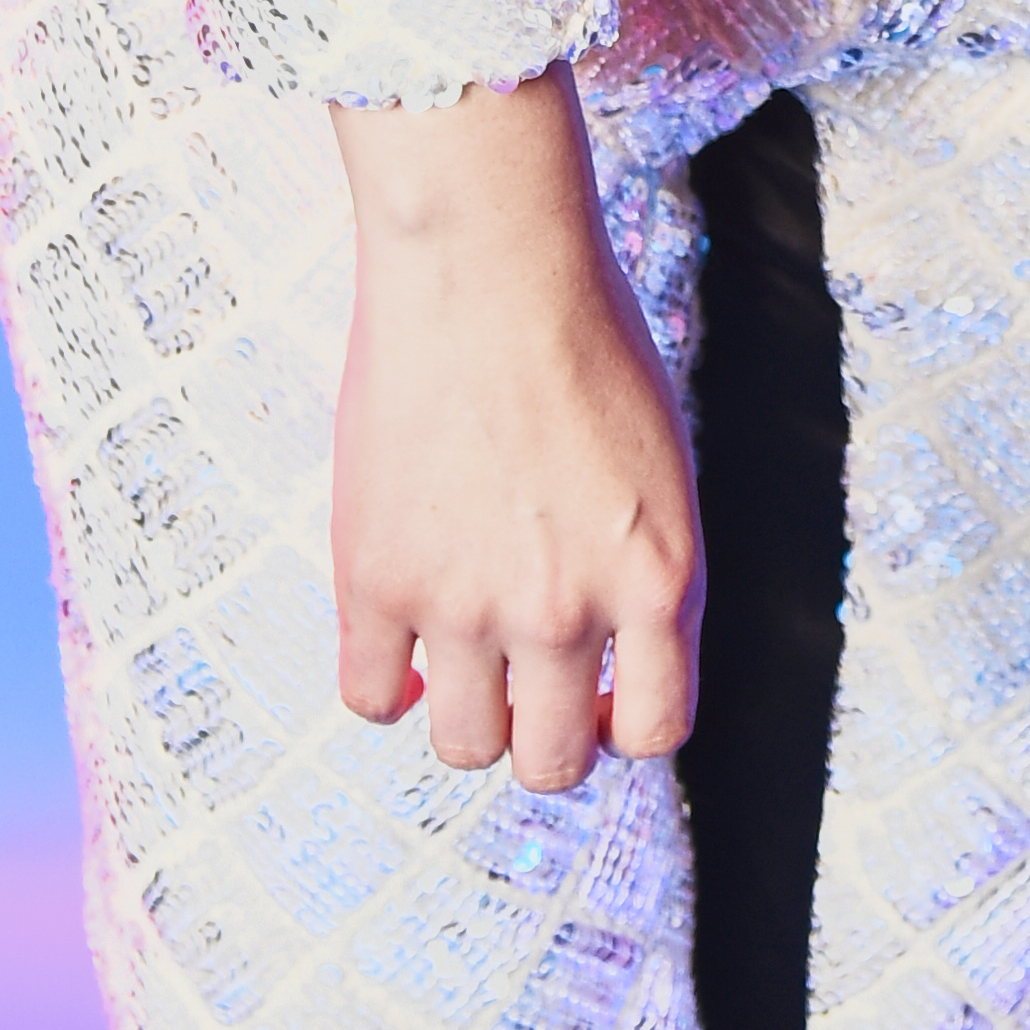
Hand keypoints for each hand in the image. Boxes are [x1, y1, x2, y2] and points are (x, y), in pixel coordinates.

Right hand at [330, 66, 701, 790]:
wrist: (489, 265)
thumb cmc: (585, 337)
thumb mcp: (659, 463)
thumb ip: (640, 567)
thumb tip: (615, 655)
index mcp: (660, 578)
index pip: (654, 732)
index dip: (623, 723)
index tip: (598, 696)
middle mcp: (568, 611)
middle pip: (551, 764)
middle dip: (542, 738)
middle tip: (525, 689)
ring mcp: (467, 606)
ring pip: (464, 748)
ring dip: (465, 716)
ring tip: (460, 657)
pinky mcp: (378, 584)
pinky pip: (370, 699)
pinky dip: (385, 683)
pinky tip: (399, 637)